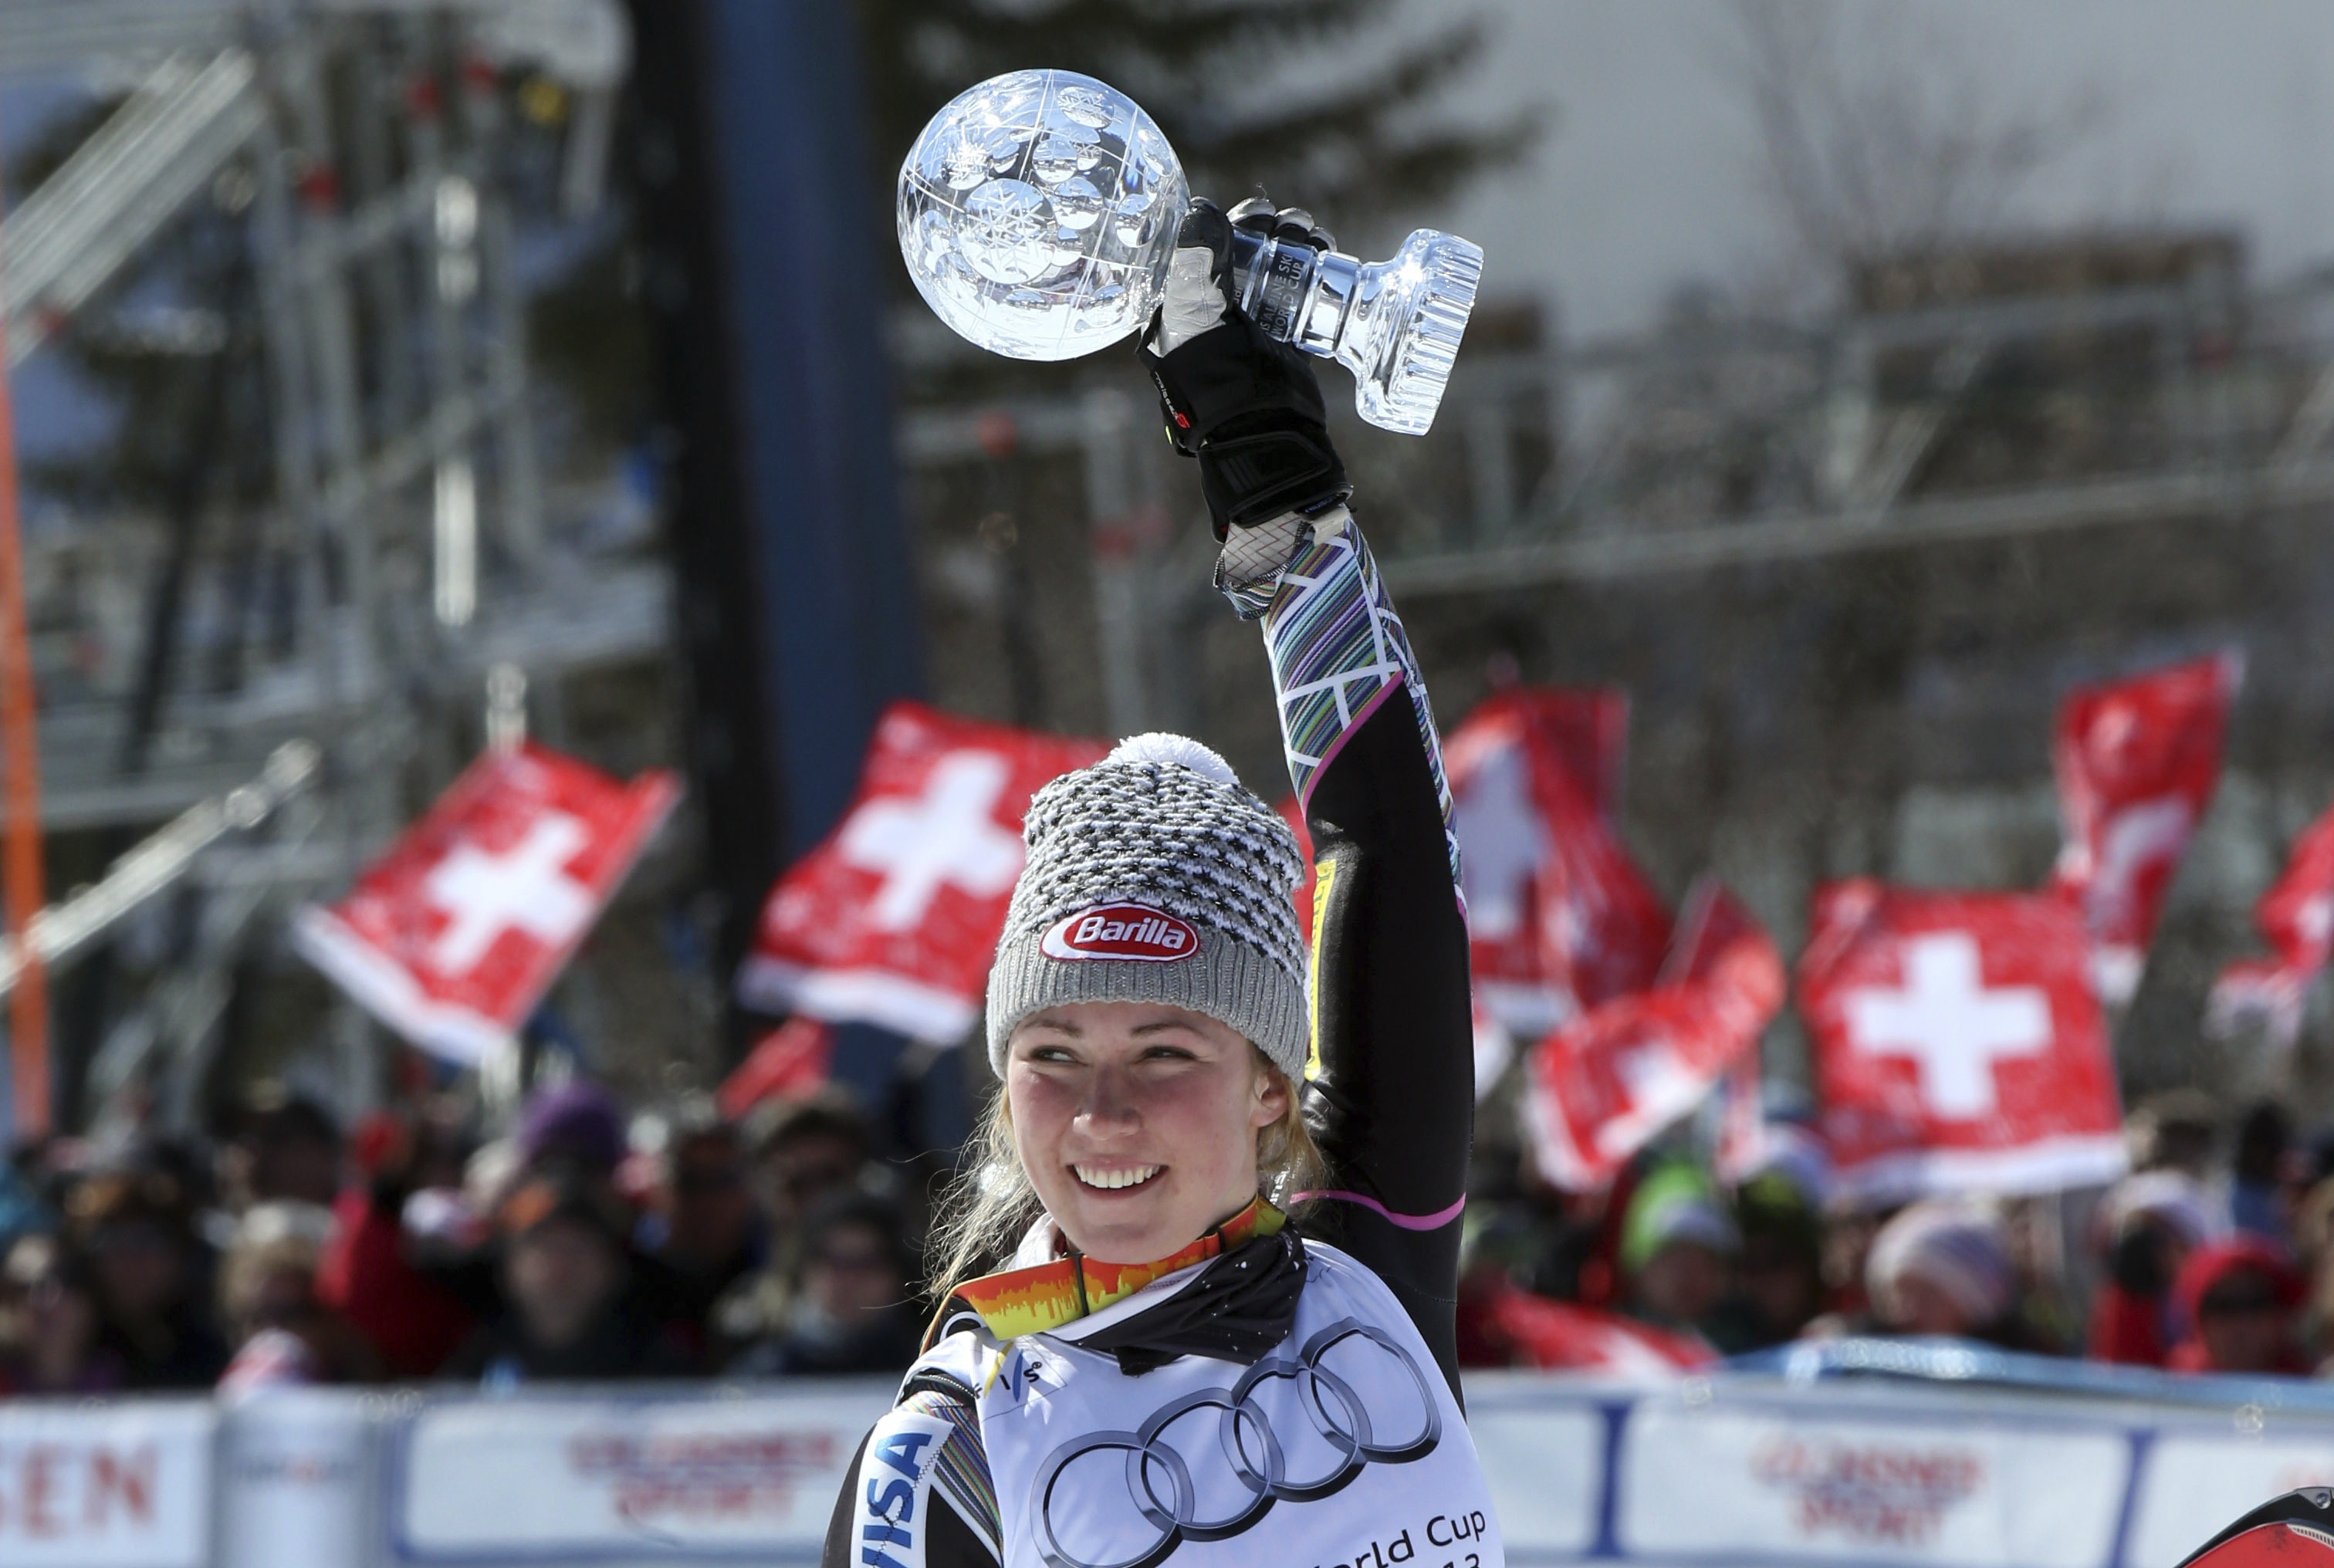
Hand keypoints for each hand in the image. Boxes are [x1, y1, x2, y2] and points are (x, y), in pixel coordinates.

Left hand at [1137, 197, 1350, 539]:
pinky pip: (1297, 299)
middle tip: (1296, 224)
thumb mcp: (1196, 312)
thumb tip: (1201, 207)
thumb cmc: (1215, 375)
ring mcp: (1249, 330)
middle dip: (1274, 233)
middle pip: (1246, 256)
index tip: (1261, 211)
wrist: (1257, 428)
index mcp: (1181, 308)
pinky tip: (1325, 256)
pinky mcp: (1281, 344)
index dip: (1235, 224)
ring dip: (1297, 247)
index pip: (1207, 250)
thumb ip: (1199, 261)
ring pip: (1275, 273)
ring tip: (1315, 236)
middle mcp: (1213, 316)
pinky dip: (1313, 274)